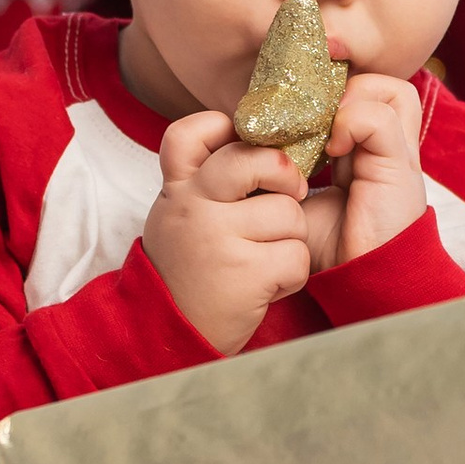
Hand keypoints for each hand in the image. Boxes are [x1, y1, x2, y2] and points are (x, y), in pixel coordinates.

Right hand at [143, 113, 315, 352]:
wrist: (167, 336)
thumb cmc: (187, 270)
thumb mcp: (179, 216)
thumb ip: (205, 181)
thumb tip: (259, 143)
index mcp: (178, 188)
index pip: (191, 132)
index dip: (225, 127)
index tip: (243, 145)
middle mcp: (193, 206)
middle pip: (258, 159)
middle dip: (287, 176)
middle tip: (291, 195)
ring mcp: (217, 238)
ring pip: (290, 213)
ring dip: (291, 239)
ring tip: (267, 258)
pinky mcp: (244, 273)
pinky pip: (297, 256)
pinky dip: (292, 275)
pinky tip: (268, 284)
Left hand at [300, 73, 427, 271]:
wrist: (357, 283)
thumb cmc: (328, 246)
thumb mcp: (299, 197)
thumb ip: (288, 164)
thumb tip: (251, 137)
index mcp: (367, 152)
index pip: (360, 95)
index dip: (329, 89)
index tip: (292, 101)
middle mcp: (387, 148)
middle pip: (379, 85)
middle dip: (338, 88)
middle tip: (304, 111)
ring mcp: (398, 155)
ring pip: (388, 89)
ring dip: (347, 101)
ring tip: (321, 131)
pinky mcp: (399, 166)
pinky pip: (378, 118)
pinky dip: (350, 122)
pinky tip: (330, 152)